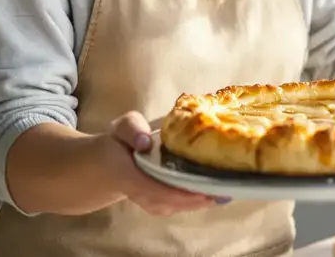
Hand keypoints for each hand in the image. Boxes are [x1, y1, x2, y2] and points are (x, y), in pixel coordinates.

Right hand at [102, 112, 226, 215]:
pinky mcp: (160, 203)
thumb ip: (131, 129)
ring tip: (228, 189)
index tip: (205, 190)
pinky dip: (200, 199)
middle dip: (200, 197)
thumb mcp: (121, 127)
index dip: (182, 192)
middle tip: (227, 188)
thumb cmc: (118, 143)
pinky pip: (181, 204)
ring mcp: (151, 202)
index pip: (157, 189)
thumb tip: (145, 141)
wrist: (106, 165)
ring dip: (204, 200)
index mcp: (130, 175)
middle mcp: (142, 194)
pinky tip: (218, 191)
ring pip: (180, 206)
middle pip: (175, 201)